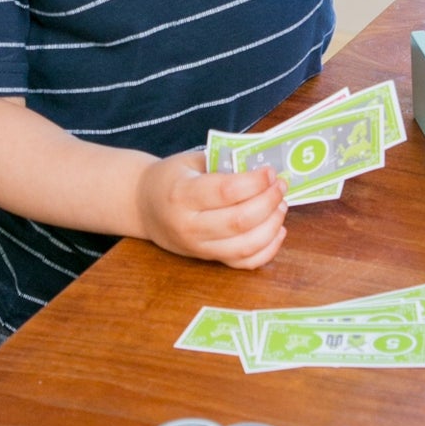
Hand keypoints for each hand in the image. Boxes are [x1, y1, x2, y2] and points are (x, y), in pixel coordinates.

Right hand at [135, 152, 288, 268]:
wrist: (143, 205)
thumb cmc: (171, 178)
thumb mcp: (190, 161)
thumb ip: (223, 162)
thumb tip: (263, 166)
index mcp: (181, 195)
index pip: (225, 192)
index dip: (254, 182)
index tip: (270, 172)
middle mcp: (188, 226)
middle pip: (239, 221)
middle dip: (269, 202)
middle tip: (281, 186)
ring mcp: (198, 247)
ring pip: (245, 246)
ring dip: (272, 225)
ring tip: (281, 205)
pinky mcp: (207, 259)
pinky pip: (243, 263)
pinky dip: (268, 250)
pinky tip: (278, 230)